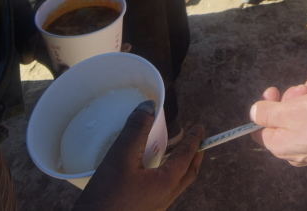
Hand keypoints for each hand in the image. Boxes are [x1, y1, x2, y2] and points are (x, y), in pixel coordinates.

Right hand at [72, 102, 203, 210]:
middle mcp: (165, 197)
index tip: (200, 127)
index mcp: (166, 183)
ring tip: (174, 154)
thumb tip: (149, 106)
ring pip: (175, 184)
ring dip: (180, 167)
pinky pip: (162, 191)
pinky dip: (165, 176)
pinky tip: (150, 172)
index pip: (187, 156)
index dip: (194, 139)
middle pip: (188, 174)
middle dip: (194, 156)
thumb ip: (135, 130)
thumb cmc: (106, 199)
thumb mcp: (119, 158)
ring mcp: (155, 207)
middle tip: (197, 141)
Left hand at [250, 70, 306, 166]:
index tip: (274, 90)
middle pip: (284, 117)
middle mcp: (292, 149)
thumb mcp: (288, 112)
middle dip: (293, 96)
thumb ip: (267, 112)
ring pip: (304, 114)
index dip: (265, 106)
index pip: (261, 128)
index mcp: (278, 145)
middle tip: (303, 87)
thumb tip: (253, 113)